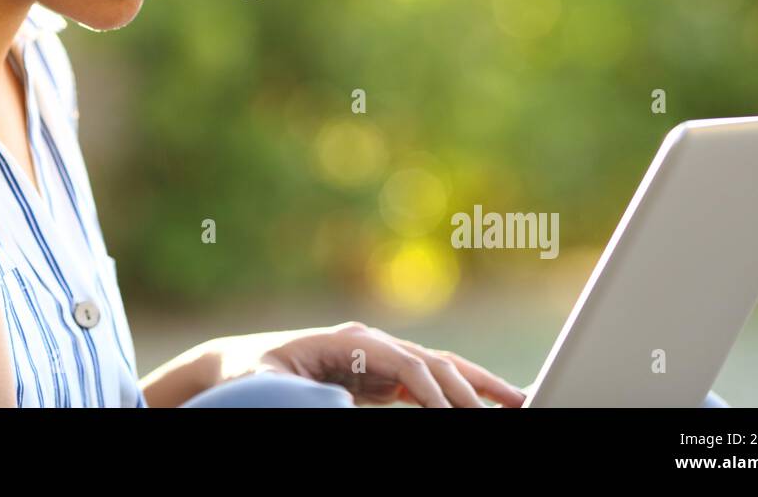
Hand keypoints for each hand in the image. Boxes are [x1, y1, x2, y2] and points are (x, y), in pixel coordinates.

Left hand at [207, 321, 526, 407]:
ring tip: (520, 400)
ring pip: (440, 368)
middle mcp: (370, 342)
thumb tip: (339, 402)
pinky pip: (428, 384)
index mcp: (348, 341)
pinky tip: (486, 405)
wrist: (237, 367)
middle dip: (472, 388)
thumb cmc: (248, 376)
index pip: (407, 363)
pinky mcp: (379, 375)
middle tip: (514, 408)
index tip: (457, 416)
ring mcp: (378, 356)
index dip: (435, 390)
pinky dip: (458, 394)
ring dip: (479, 385)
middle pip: (433, 362)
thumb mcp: (268, 387)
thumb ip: (303, 394)